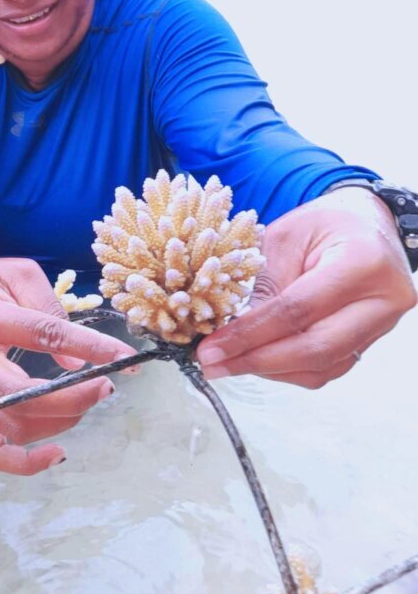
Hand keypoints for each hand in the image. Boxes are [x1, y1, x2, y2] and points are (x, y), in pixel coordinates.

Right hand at [0, 257, 137, 474]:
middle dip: (75, 398)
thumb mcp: (16, 273)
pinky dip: (25, 463)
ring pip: (15, 427)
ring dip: (61, 420)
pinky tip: (57, 453)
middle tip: (105, 385)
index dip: (89, 348)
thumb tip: (77, 363)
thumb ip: (50, 308)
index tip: (124, 357)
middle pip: (24, 398)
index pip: (43, 335)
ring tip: (85, 399)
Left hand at [197, 187, 415, 387]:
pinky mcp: (370, 340)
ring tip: (227, 363)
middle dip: (255, 361)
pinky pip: (327, 368)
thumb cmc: (324, 223)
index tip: (211, 348)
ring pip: (321, 367)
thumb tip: (230, 333)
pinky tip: (256, 359)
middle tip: (212, 364)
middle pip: (314, 349)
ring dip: (269, 370)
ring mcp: (382, 325)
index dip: (249, 334)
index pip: (297, 310)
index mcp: (361, 263)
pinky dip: (288, 368)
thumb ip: (265, 284)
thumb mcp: (285, 237)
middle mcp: (382, 300)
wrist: (366, 223)